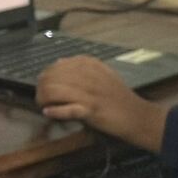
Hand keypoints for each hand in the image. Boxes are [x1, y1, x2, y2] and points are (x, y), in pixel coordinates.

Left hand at [37, 58, 167, 151]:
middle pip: (49, 78)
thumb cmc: (117, 96)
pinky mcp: (91, 110)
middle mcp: (87, 75)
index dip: (45, 78)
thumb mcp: (101, 73)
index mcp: (89, 64)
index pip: (54, 67)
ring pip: (52, 91)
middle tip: (42, 99)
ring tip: (45, 106)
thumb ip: (81, 67)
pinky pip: (66, 109)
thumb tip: (58, 62)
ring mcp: (89, 93)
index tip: (45, 88)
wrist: (136, 115)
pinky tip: (49, 113)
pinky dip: (54, 112)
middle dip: (41, 89)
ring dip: (43, 100)